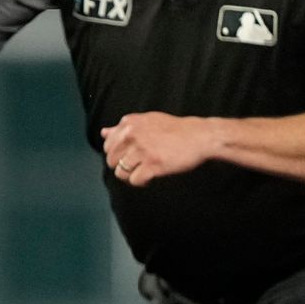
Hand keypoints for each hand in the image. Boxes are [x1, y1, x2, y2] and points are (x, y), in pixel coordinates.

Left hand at [101, 112, 215, 186]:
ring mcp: (142, 150)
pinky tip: (150, 177)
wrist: (200, 136)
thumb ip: (123, 128)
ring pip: (120, 173)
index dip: (118, 154)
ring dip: (131, 176)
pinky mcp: (153, 164)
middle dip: (122, 166)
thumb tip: (103, 133)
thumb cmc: (174, 130)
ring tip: (144, 171)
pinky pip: (134, 180)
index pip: (107, 146)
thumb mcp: (147, 121)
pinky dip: (141, 182)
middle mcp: (132, 135)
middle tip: (139, 165)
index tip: (132, 155)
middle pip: (111, 161)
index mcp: (129, 123)